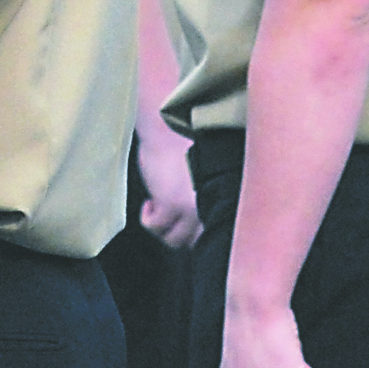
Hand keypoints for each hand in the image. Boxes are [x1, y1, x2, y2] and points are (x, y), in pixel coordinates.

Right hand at [137, 127, 201, 249]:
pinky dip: (148, 219)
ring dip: (163, 228)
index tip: (183, 223)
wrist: (169, 126)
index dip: (195, 232)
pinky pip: (155, 227)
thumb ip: (204, 198)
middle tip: (169, 217)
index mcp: (221, 201)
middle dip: (179, 233)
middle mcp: (209, 207)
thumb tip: (195, 220)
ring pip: (174, 240)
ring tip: (158, 207)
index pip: (212, 235)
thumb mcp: (204, 174)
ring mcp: (190, 208)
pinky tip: (149, 202)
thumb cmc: (184, 143)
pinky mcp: (169, 204)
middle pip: (194, 242)